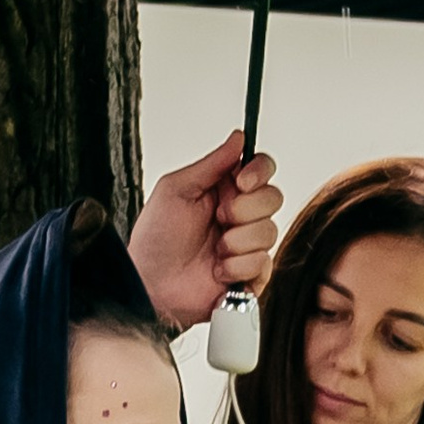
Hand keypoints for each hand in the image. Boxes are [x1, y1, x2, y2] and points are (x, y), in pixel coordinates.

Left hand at [126, 133, 280, 333]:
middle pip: (273, 197)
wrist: (150, 285)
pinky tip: (218, 271)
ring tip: (213, 251)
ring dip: (237, 242)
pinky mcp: (250, 274)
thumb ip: (211, 163)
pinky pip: (263, 263)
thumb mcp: (175, 189)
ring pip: (269, 231)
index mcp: (225, 190)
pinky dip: (237, 267)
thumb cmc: (155, 240)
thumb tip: (238, 138)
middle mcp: (240, 215)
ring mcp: (247, 245)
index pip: (262, 168)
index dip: (259, 172)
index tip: (242, 182)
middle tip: (218, 218)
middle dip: (244, 209)